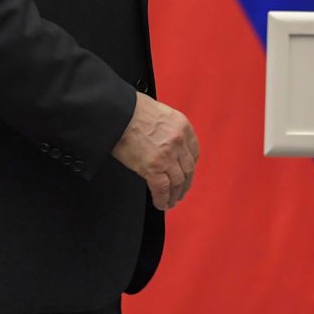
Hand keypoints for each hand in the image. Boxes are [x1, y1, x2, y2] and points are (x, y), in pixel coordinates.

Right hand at [112, 91, 199, 209]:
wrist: (120, 113)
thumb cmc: (133, 110)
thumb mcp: (161, 114)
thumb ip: (169, 130)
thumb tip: (165, 144)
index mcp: (183, 126)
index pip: (193, 152)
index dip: (190, 166)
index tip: (186, 173)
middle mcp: (179, 141)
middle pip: (188, 169)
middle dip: (185, 184)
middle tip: (181, 191)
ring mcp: (167, 155)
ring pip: (178, 182)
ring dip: (175, 195)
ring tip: (171, 201)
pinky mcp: (153, 167)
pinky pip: (162, 189)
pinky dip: (163, 199)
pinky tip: (161, 204)